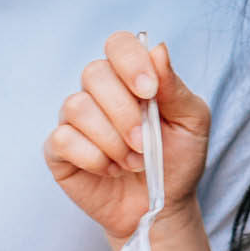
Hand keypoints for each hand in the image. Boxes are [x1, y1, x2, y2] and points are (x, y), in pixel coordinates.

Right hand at [44, 34, 211, 241]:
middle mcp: (99, 91)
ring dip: (112, 140)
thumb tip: (157, 50)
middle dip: (124, 112)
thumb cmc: (177, 159)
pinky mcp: (58, 149)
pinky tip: (110, 170)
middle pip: (94, 73)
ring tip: (133, 162)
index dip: (130, 62)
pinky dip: (93, 158)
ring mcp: (75, 119)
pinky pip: (62, 140)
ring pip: (77, 107)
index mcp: (131, 76)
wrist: (162, 206)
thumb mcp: (191, 122)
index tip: (150, 91)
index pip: (118, 44)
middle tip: (145, 143)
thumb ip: (174, 87)